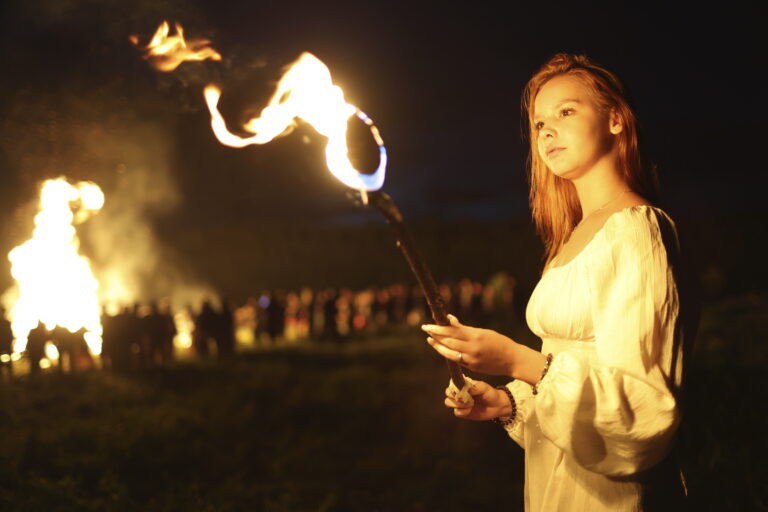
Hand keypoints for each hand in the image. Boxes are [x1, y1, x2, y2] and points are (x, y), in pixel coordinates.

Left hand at [423, 314, 546, 382]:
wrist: (512, 360)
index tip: (429, 324)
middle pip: (448, 340)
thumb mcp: (484, 332)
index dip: (439, 327)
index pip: (452, 330)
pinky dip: (448, 353)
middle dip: (435, 334)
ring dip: (438, 346)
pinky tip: (442, 349)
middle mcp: (472, 348)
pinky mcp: (472, 367)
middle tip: (425, 328)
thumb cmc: (499, 342)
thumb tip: (451, 321)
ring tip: (430, 340)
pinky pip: (456, 360)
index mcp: (476, 336)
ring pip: (449, 352)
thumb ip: (466, 329)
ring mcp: (471, 359)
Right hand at [445, 379, 510, 420]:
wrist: (497, 406)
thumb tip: (465, 389)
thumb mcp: (483, 387)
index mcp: (463, 385)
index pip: (451, 385)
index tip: (459, 391)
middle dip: (455, 397)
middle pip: (448, 394)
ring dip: (458, 404)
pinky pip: (456, 412)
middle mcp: (460, 394)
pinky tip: (470, 410)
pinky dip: (462, 412)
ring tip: (469, 404)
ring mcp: (460, 404)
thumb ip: (474, 387)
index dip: (452, 388)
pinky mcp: (463, 413)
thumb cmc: (490, 394)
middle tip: (465, 399)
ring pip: (449, 403)